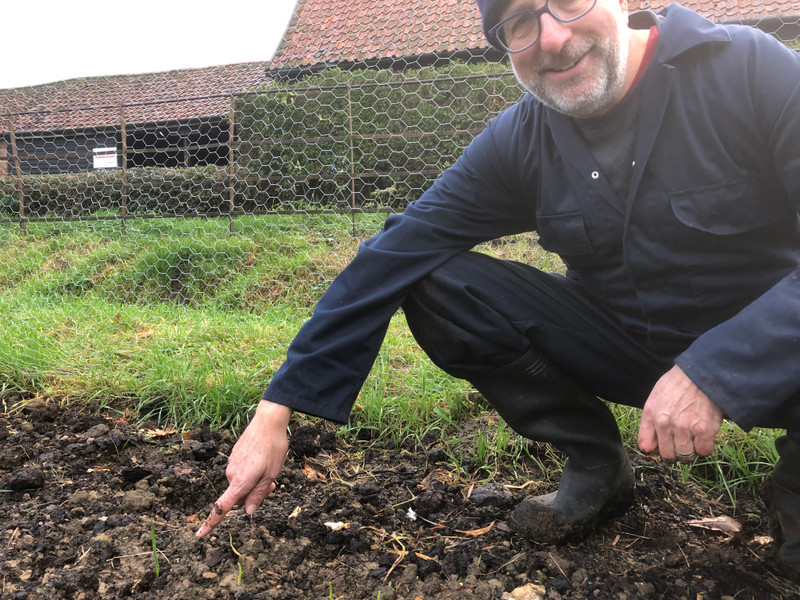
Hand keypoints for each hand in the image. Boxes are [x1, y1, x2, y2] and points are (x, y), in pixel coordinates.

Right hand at [196, 400, 291, 537]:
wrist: (267, 422)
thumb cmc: (273, 448)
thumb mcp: (271, 474)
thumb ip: (258, 494)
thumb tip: (247, 512)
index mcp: (240, 481)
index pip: (222, 507)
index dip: (211, 523)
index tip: (199, 535)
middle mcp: (231, 474)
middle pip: (239, 497)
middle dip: (254, 495)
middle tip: (272, 485)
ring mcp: (231, 465)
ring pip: (242, 484)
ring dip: (254, 483)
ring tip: (269, 469)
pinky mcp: (234, 457)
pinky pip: (241, 473)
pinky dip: (251, 473)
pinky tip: (262, 460)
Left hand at [638, 365, 722, 462]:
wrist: (700, 372)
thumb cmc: (678, 383)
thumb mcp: (655, 398)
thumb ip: (650, 421)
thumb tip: (650, 446)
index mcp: (651, 415)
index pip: (645, 446)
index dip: (655, 448)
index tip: (663, 445)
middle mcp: (665, 424)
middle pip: (667, 455)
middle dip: (674, 452)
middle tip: (681, 443)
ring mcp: (685, 428)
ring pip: (685, 455)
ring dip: (690, 450)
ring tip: (694, 439)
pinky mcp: (704, 430)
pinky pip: (704, 451)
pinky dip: (705, 446)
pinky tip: (705, 436)